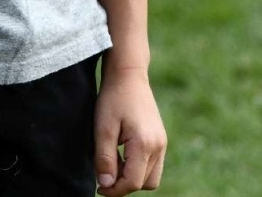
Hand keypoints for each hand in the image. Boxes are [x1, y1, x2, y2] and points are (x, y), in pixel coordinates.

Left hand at [94, 66, 166, 193]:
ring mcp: (162, 143)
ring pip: (151, 178)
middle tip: (105, 173)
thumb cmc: (113, 99)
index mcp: (144, 144)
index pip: (132, 182)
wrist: (128, 75)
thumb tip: (106, 185)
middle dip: (124, 185)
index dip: (114, 190)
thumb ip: (104, 158)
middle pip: (144, 183)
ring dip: (133, 178)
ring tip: (114, 162)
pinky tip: (123, 155)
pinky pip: (153, 166)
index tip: (99, 187)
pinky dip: (139, 168)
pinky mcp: (161, 139)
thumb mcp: (103, 128)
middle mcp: (158, 146)